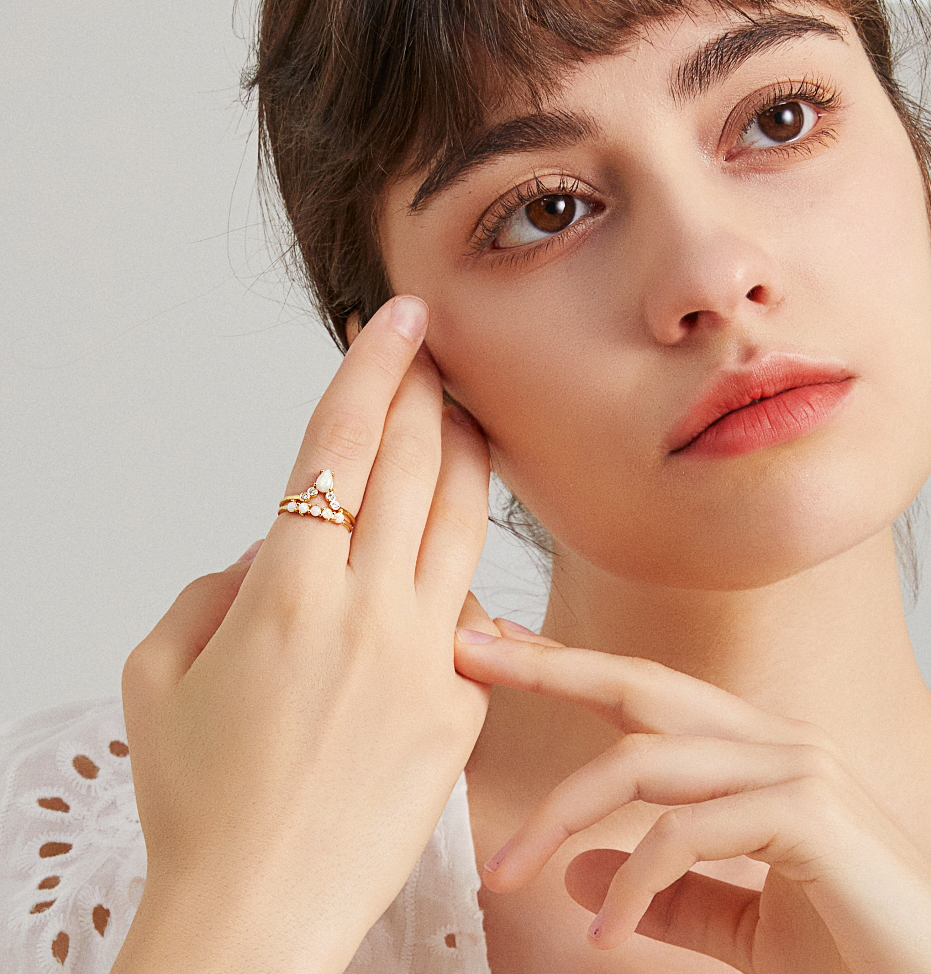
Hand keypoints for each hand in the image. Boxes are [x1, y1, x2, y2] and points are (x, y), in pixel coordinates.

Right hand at [114, 296, 496, 973]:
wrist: (258, 915)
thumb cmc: (198, 803)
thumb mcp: (161, 676)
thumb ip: (217, 587)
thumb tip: (274, 548)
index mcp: (286, 596)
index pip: (339, 446)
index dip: (373, 368)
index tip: (398, 317)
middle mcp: (368, 613)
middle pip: (419, 464)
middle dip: (430, 391)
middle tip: (436, 351)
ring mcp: (429, 659)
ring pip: (468, 521)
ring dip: (469, 454)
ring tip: (465, 415)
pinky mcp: (463, 704)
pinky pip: (468, 614)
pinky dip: (454, 572)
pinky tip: (443, 557)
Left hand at [454, 629, 930, 973]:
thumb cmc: (854, 956)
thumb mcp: (742, 927)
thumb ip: (666, 895)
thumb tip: (579, 873)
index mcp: (756, 753)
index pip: (643, 697)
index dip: (567, 669)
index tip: (494, 652)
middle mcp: (776, 740)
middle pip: (637, 687)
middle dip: (547, 666)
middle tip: (465, 654)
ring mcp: (798, 767)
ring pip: (646, 761)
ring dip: (563, 816)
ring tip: (507, 874)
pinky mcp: (812, 813)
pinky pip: (687, 832)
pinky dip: (634, 884)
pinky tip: (607, 935)